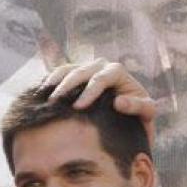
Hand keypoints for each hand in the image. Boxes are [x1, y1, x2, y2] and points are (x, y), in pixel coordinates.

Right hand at [42, 59, 157, 143]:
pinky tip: (39, 94)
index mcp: (118, 72)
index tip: (78, 107)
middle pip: (80, 71)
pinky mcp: (76, 75)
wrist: (131, 120)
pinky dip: (49, 82)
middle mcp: (102, 66)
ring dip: (54, 82)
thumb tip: (119, 102)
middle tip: (54, 103)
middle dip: (66, 86)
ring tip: (44, 98)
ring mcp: (87, 69)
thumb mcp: (147, 113)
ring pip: (67, 70)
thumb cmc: (141, 117)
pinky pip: (59, 74)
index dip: (89, 91)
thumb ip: (138, 107)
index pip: (101, 78)